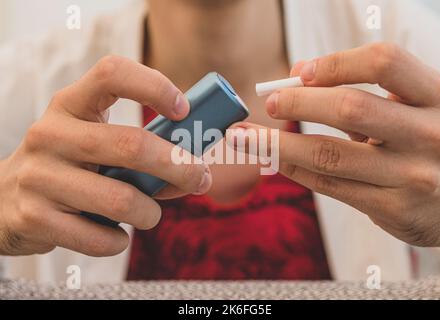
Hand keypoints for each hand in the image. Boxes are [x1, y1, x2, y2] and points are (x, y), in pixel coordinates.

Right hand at [0, 56, 211, 255]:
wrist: (4, 201)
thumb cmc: (70, 167)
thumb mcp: (94, 141)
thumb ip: (139, 148)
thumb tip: (195, 169)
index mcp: (70, 104)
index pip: (112, 73)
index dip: (155, 86)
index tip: (184, 111)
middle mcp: (50, 133)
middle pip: (131, 144)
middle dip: (179, 166)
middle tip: (200, 178)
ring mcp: (38, 176)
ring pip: (121, 199)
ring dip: (150, 213)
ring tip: (150, 215)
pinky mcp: (34, 217)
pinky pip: (99, 237)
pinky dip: (120, 240)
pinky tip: (120, 234)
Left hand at [233, 43, 439, 246]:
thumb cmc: (435, 144)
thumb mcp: (419, 110)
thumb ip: (368, 93)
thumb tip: (300, 74)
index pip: (384, 62)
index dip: (336, 62)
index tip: (302, 71)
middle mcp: (431, 135)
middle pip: (350, 108)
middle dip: (298, 102)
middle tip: (270, 101)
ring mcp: (413, 176)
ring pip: (329, 155)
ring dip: (277, 143)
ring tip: (245, 136)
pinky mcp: (395, 209)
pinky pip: (330, 185)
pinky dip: (294, 169)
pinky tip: (275, 159)